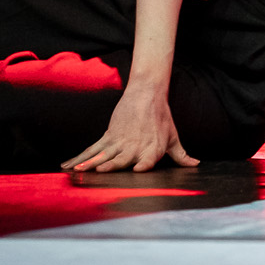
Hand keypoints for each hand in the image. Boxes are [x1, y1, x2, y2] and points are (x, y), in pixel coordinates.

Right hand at [63, 82, 196, 172]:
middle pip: (121, 159)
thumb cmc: (162, 118)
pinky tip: (68, 166)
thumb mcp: (173, 138)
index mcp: (153, 149)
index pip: (149, 159)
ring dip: (88, 163)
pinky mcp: (109, 135)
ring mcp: (119, 141)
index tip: (138, 169)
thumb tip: (195, 164)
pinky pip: (92, 149)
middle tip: (99, 171)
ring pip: (101, 154)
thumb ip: (181, 155)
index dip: (144, 164)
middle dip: (110, 166)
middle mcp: (135, 146)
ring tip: (78, 171)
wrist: (147, 93)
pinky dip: (79, 158)